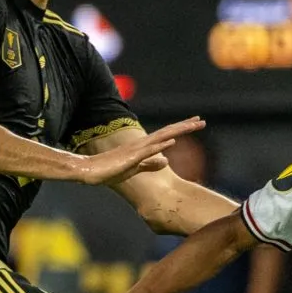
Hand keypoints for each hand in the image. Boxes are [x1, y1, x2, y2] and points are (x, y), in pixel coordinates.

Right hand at [81, 117, 205, 184]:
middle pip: (168, 132)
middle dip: (185, 126)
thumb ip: (150, 164)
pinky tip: (171, 141)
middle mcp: (142, 144)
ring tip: (193, 125)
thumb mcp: (135, 168)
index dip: (182, 129)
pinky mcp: (130, 158)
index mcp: (144, 146)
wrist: (89, 172)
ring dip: (177, 131)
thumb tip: (167, 160)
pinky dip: (160, 145)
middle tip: (202, 120)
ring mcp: (136, 150)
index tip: (196, 124)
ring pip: (161, 137)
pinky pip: (147, 151)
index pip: (167, 135)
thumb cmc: (110, 171)